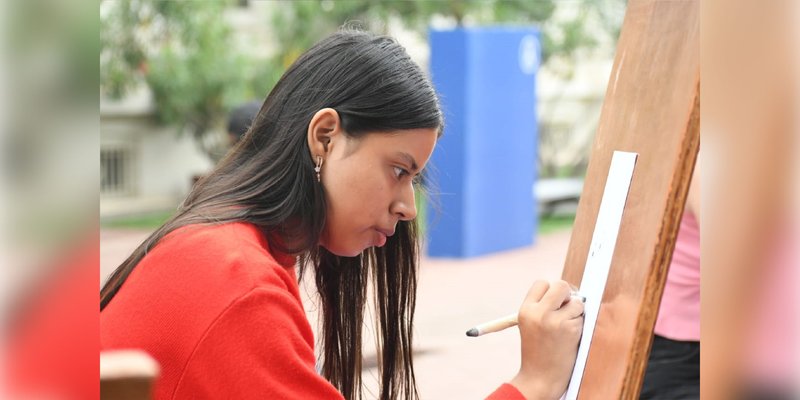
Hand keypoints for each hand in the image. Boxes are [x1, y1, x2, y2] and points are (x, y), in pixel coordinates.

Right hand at [509, 280, 583, 399]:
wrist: (540, 378)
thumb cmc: (538, 351)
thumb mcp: (531, 325)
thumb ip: (544, 306)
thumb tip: (570, 291)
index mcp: (525, 310)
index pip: (542, 283)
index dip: (551, 290)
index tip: (556, 300)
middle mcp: (538, 313)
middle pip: (561, 286)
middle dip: (568, 294)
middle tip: (568, 306)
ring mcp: (555, 321)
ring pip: (576, 302)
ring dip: (576, 313)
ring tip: (566, 329)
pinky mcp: (570, 330)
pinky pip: (582, 317)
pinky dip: (580, 325)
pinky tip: (570, 338)